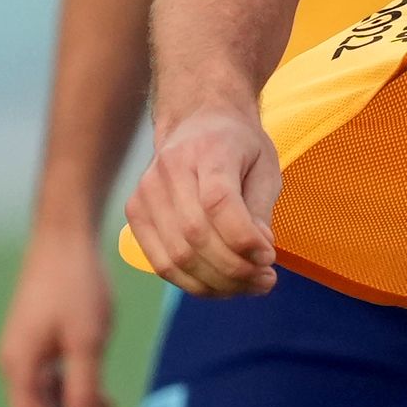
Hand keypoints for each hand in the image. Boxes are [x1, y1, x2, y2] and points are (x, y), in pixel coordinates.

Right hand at [0, 226, 118, 406]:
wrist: (65, 236)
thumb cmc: (78, 285)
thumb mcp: (88, 342)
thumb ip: (84, 392)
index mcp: (20, 367)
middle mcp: (16, 364)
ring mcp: (25, 353)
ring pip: (47, 405)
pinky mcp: (38, 342)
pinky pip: (52, 385)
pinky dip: (76, 399)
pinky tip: (105, 404)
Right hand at [125, 108, 282, 296]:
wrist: (197, 120)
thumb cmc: (238, 146)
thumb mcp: (265, 166)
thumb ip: (261, 209)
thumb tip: (258, 254)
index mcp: (208, 150)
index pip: (218, 202)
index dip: (244, 239)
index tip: (270, 257)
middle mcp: (169, 169)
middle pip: (196, 235)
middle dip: (235, 269)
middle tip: (266, 279)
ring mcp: (146, 192)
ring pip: (177, 257)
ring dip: (218, 283)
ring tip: (249, 284)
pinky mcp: (136, 213)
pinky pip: (162, 263)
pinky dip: (194, 283)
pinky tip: (222, 285)